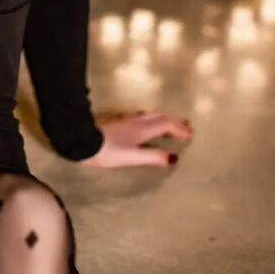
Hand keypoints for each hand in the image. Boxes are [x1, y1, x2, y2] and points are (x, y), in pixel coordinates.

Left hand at [75, 108, 192, 168]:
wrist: (84, 141)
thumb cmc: (108, 151)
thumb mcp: (132, 157)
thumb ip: (152, 157)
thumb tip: (173, 158)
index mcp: (142, 129)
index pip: (165, 125)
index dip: (178, 129)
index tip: (190, 134)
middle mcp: (137, 122)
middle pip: (160, 117)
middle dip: (174, 121)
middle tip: (187, 126)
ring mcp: (127, 121)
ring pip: (151, 115)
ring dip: (164, 118)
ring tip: (171, 123)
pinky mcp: (120, 123)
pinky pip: (143, 117)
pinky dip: (153, 119)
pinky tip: (147, 124)